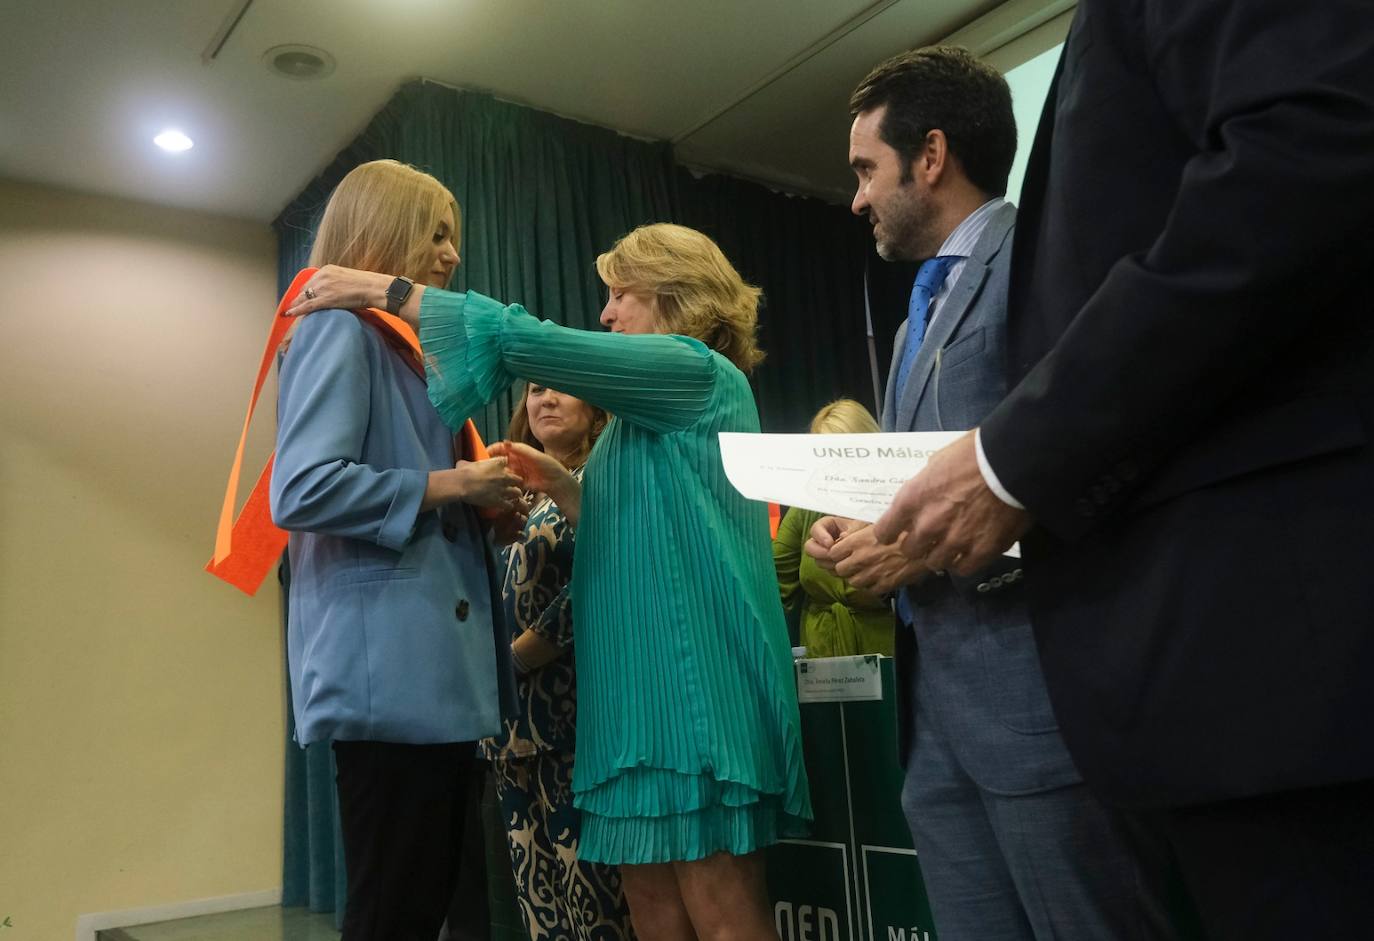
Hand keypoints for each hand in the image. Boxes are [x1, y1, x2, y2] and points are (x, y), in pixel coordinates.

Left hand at [285, 265, 396, 317]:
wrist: (373, 288)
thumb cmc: (366, 284)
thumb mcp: (347, 277)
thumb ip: (337, 282)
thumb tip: (335, 291)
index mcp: (327, 270)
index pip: (311, 281)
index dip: (306, 290)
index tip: (303, 296)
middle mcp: (321, 276)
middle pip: (305, 289)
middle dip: (299, 298)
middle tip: (293, 305)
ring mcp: (323, 288)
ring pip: (304, 297)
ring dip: (296, 304)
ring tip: (289, 311)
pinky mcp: (325, 300)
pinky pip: (307, 306)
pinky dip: (296, 310)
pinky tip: (289, 314)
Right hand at [454, 457, 526, 510]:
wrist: (461, 483)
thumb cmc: (463, 471)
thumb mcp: (467, 463)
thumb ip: (472, 463)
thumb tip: (465, 464)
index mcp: (497, 463)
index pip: (507, 462)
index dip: (504, 466)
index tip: (501, 469)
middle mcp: (504, 476)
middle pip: (518, 478)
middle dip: (515, 482)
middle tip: (510, 485)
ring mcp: (503, 489)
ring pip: (517, 492)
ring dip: (514, 494)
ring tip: (511, 497)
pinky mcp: (499, 501)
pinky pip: (510, 505)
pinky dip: (508, 506)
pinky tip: (505, 506)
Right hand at [489, 441, 572, 495]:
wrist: (556, 481)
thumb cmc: (548, 465)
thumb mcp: (535, 455)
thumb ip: (520, 449)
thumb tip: (505, 442)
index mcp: (519, 452)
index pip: (503, 448)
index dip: (493, 449)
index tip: (485, 452)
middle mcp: (516, 461)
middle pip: (500, 459)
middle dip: (491, 462)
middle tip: (483, 466)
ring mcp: (516, 472)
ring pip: (502, 471)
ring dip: (496, 473)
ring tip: (489, 476)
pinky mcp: (518, 482)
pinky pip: (507, 481)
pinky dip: (503, 482)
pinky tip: (498, 484)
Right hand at [804, 516, 865, 572]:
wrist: (874, 542)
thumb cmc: (866, 528)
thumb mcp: (860, 526)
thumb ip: (851, 530)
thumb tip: (843, 537)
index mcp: (828, 525)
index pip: (815, 529)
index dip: (820, 537)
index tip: (830, 543)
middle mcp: (823, 540)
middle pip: (810, 547)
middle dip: (819, 553)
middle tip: (831, 555)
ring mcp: (827, 553)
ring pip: (818, 561)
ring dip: (828, 563)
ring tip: (842, 561)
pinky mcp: (833, 564)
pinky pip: (829, 570)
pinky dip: (836, 570)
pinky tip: (847, 568)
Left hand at [830, 523, 933, 593]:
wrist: (928, 543)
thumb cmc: (906, 528)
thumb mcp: (880, 523)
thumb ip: (862, 532)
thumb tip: (848, 535)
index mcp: (858, 541)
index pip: (832, 553)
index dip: (837, 553)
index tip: (843, 551)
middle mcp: (862, 559)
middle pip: (840, 569)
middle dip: (845, 566)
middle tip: (854, 562)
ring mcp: (873, 574)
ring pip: (853, 582)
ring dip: (857, 577)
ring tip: (867, 571)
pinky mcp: (885, 585)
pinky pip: (870, 590)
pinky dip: (872, 586)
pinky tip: (879, 578)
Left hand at [872, 430, 1029, 574]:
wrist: (1013, 462)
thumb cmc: (974, 453)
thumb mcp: (937, 462)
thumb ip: (924, 487)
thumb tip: (923, 497)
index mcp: (913, 499)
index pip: (886, 531)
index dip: (890, 533)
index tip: (895, 533)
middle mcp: (929, 524)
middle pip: (910, 550)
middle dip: (917, 544)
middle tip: (928, 538)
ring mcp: (955, 541)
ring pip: (935, 563)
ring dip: (940, 555)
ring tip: (950, 546)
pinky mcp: (982, 552)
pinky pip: (963, 569)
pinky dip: (963, 562)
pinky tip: (968, 553)